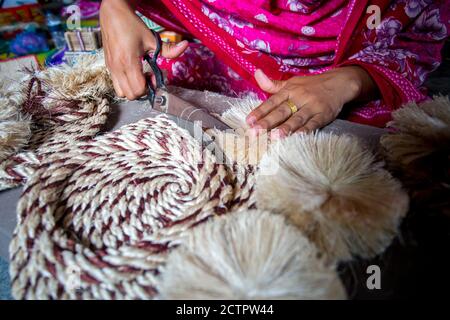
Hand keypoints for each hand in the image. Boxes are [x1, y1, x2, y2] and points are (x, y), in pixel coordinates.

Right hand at [100, 0, 188, 99]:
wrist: (113, 14)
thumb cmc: (132, 26)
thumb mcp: (152, 38)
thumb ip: (169, 48)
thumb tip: (185, 46)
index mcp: (128, 62)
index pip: (138, 89)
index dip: (149, 87)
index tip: (153, 75)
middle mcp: (117, 68)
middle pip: (131, 95)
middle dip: (142, 89)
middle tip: (148, 76)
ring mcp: (111, 68)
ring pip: (122, 93)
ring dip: (133, 88)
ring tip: (139, 75)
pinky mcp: (108, 66)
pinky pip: (116, 84)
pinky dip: (126, 83)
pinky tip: (133, 71)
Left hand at [246, 66, 376, 137]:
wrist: (340, 83)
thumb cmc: (311, 85)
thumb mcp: (291, 82)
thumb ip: (272, 84)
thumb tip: (256, 74)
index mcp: (289, 90)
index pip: (272, 102)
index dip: (260, 111)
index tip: (248, 121)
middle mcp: (299, 97)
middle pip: (281, 111)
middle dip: (267, 122)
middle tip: (254, 132)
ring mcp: (312, 106)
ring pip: (297, 118)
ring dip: (285, 128)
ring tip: (274, 137)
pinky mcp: (324, 114)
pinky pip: (314, 123)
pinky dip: (306, 130)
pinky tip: (297, 137)